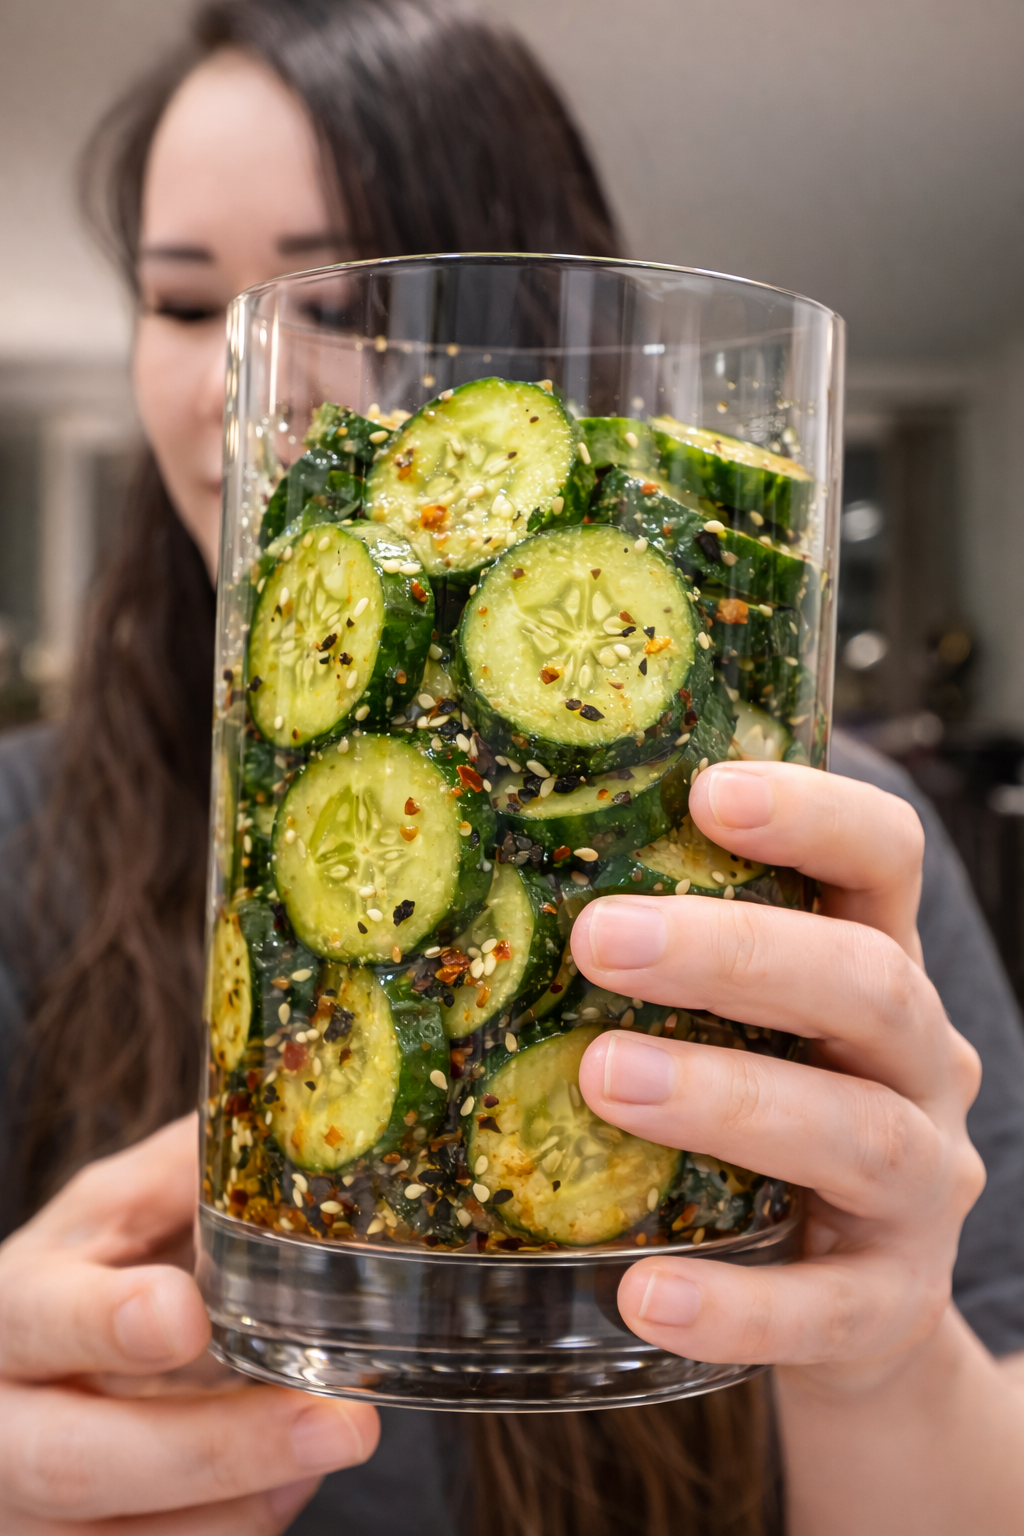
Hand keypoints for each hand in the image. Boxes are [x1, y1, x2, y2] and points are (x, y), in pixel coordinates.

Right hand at [0, 1116, 377, 1532]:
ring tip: (338, 1440)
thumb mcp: (113, 1211)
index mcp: (7, 1311)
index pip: (38, 1320)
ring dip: (248, 1499)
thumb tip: (300, 1119)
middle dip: (219, 1450)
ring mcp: (24, 1515)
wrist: (24, 1378)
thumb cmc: (83, 1277)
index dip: (105, 1324)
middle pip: (82, 1463)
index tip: (186, 1315)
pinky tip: (293, 1480)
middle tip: (344, 1424)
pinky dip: (238, 1527)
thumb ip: (186, 1173)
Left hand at [571, 760, 984, 1388]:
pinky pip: (825, 1308)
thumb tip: (473, 880)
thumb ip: (663, 967)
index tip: (708, 792)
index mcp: (875, 966)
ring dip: (727, 1100)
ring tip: (603, 1079)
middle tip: (599, 938)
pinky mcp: (892, 1303)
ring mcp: (920, 1186)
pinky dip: (735, 1303)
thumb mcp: (740, 1028)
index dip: (814, 815)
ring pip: (855, 1132)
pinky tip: (640, 1294)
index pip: (884, 859)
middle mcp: (919, 1063)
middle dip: (734, 954)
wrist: (850, 1309)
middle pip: (868, 983)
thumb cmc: (758, 1124)